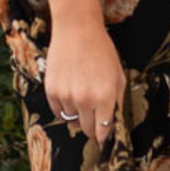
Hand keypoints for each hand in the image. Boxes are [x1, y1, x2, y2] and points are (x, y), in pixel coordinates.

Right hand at [43, 12, 125, 142]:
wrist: (77, 30)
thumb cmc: (101, 52)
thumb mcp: (118, 76)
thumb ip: (117, 102)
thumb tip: (112, 124)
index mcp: (104, 97)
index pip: (103, 130)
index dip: (104, 137)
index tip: (104, 140)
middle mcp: (84, 99)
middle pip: (87, 129)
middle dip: (93, 127)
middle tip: (95, 118)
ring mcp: (66, 96)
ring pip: (72, 120)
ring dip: (78, 114)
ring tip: (82, 95)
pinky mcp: (51, 91)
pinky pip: (58, 112)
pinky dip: (65, 108)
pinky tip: (70, 94)